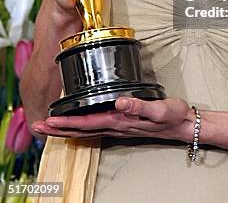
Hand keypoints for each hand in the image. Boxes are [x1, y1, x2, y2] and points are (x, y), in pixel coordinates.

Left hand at [31, 97, 193, 140]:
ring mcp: (119, 127)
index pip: (87, 123)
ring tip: (48, 127)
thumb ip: (139, 106)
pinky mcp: (123, 123)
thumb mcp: (159, 108)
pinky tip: (77, 124)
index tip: (48, 122)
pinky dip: (81, 126)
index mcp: (120, 121)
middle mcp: (116, 126)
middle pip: (81, 130)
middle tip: (37, 126)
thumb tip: (119, 102)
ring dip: (66, 129)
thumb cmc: (173, 115)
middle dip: (58, 129)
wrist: (184, 124)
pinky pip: (96, 127)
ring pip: (86, 130)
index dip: (66, 123)